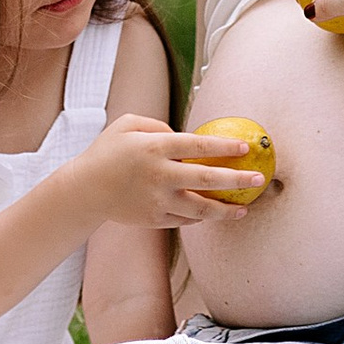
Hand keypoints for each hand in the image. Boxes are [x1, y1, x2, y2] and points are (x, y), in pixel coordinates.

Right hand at [73, 114, 263, 226]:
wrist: (85, 189)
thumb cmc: (108, 151)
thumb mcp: (129, 124)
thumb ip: (159, 127)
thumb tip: (185, 139)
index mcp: (155, 148)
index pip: (198, 146)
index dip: (224, 147)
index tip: (245, 147)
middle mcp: (160, 175)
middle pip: (206, 180)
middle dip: (236, 180)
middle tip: (258, 179)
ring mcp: (158, 201)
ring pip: (200, 209)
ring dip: (226, 210)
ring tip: (245, 208)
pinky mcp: (155, 219)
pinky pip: (185, 220)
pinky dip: (202, 217)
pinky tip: (216, 213)